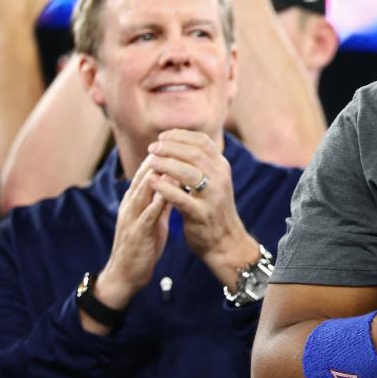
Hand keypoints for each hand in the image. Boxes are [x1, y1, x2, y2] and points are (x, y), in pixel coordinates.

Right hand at [93, 158, 171, 310]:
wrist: (126, 274)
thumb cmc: (142, 244)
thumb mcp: (154, 218)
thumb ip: (161, 200)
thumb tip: (174, 183)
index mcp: (135, 201)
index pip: (148, 172)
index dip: (162, 156)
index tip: (178, 142)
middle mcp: (131, 205)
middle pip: (144, 177)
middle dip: (159, 159)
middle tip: (176, 143)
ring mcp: (132, 219)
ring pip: (143, 192)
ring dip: (156, 177)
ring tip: (172, 161)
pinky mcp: (137, 234)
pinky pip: (146, 216)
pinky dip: (156, 203)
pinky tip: (166, 194)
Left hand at [143, 129, 258, 283]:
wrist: (225, 241)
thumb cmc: (213, 209)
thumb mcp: (213, 182)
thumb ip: (201, 164)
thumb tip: (178, 142)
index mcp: (222, 168)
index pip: (203, 142)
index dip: (181, 136)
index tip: (162, 136)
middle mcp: (221, 178)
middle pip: (194, 154)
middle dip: (171, 147)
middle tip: (153, 147)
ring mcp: (213, 196)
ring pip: (189, 173)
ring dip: (166, 164)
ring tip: (150, 161)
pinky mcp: (201, 214)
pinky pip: (180, 198)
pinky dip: (164, 187)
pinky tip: (151, 181)